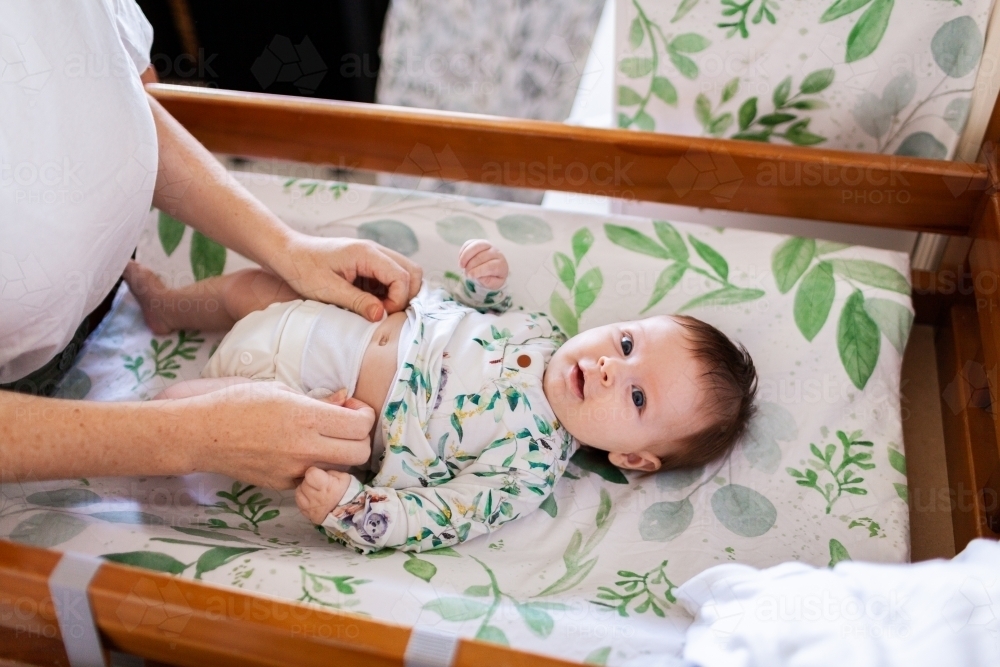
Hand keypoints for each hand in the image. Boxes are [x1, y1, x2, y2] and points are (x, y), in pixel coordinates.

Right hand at [178, 383, 373, 488]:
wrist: (202, 434)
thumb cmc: (238, 404)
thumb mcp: (280, 390)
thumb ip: (318, 400)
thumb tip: (343, 398)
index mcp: (306, 418)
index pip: (360, 426)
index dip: (364, 415)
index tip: (352, 408)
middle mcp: (304, 447)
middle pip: (360, 453)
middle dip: (360, 438)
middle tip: (345, 426)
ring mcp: (294, 470)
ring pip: (341, 469)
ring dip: (341, 455)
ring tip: (324, 439)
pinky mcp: (283, 485)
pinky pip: (313, 477)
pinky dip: (316, 466)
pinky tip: (300, 451)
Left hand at [272, 234, 421, 321]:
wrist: (287, 254)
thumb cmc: (303, 268)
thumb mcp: (328, 290)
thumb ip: (357, 302)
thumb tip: (381, 316)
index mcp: (367, 253)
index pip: (402, 277)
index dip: (398, 300)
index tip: (380, 315)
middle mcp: (375, 251)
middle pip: (412, 272)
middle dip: (406, 296)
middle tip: (385, 312)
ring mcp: (373, 257)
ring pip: (405, 274)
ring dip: (398, 294)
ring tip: (378, 309)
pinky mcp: (368, 265)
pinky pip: (390, 278)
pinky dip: (388, 293)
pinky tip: (370, 303)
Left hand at [295, 467, 352, 523]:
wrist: (347, 512)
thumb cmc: (346, 492)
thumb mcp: (343, 477)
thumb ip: (329, 472)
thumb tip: (319, 470)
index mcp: (327, 486)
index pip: (311, 474)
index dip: (313, 471)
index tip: (317, 473)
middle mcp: (317, 498)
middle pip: (304, 482)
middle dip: (309, 480)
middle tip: (316, 483)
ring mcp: (311, 508)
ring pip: (298, 492)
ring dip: (304, 489)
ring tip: (312, 490)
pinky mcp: (307, 514)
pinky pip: (298, 503)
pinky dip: (303, 498)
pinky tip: (310, 498)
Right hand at [459, 239, 507, 289]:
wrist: (494, 268)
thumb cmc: (493, 276)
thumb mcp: (494, 284)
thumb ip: (488, 282)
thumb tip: (478, 276)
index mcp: (501, 264)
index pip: (490, 266)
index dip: (479, 271)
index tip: (470, 276)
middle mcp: (496, 253)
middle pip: (482, 257)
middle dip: (471, 266)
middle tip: (466, 274)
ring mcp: (488, 245)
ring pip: (476, 246)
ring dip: (465, 256)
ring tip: (461, 265)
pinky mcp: (479, 242)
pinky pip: (470, 243)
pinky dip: (463, 251)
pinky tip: (461, 259)